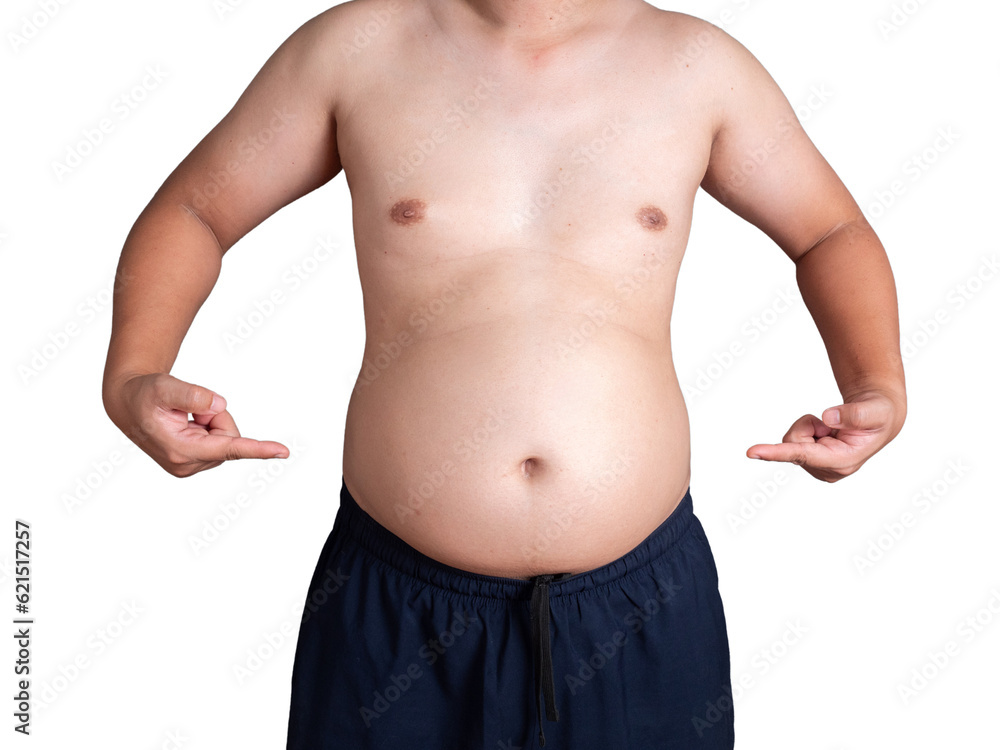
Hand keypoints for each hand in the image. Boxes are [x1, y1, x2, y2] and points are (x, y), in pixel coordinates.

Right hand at [105, 372, 288, 477]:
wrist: (129, 405)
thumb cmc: (145, 394)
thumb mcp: (163, 386)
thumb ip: (191, 394)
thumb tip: (219, 405)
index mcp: (181, 450)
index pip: (229, 447)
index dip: (258, 449)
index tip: (283, 451)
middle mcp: (188, 465)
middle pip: (230, 436)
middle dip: (217, 417)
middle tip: (190, 409)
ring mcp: (191, 467)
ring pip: (225, 438)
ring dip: (210, 421)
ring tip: (183, 416)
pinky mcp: (195, 463)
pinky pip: (219, 440)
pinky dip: (208, 427)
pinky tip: (186, 424)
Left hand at [746, 390, 904, 482]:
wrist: (878, 419)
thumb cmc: (877, 414)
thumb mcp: (874, 409)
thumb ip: (853, 414)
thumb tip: (827, 418)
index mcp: (844, 461)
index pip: (803, 455)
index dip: (777, 452)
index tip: (752, 452)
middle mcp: (828, 471)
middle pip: (792, 441)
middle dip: (809, 425)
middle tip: (832, 423)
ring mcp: (819, 469)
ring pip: (792, 440)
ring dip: (810, 427)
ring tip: (833, 429)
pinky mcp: (812, 464)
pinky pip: (793, 441)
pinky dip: (808, 431)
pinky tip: (827, 434)